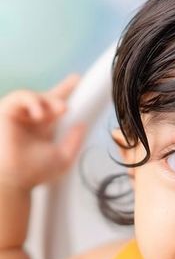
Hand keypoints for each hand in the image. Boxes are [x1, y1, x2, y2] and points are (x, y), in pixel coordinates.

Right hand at [0, 74, 86, 190]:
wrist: (13, 178)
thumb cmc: (35, 172)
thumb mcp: (63, 157)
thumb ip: (74, 141)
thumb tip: (82, 125)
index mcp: (43, 129)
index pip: (55, 106)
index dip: (65, 90)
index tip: (77, 79)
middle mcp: (30, 120)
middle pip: (46, 96)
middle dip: (61, 93)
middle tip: (66, 108)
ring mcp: (18, 115)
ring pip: (34, 95)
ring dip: (48, 101)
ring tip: (60, 110)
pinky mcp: (6, 111)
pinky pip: (19, 97)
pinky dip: (32, 101)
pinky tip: (39, 114)